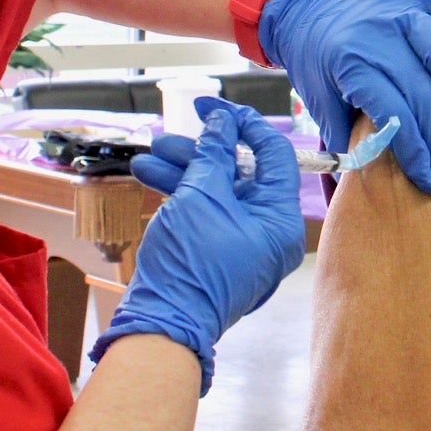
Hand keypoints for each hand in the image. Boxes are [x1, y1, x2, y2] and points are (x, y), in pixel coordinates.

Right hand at [90, 99, 305, 392]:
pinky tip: (149, 174)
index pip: (275, 155)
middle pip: (241, 172)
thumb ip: (215, 153)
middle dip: (202, 149)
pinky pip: (205, 211)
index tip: (215, 107)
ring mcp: (243, 243)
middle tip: (171, 132)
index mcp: (281, 219)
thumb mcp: (202, 195)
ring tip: (149, 154)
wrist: (163, 323)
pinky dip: (181, 192)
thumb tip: (223, 124)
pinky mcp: (217, 252)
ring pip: (217, 190)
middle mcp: (269, 232)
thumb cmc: (191, 263)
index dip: (244, 124)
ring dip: (183, 168)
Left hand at [259, 0, 430, 193]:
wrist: (310, 4)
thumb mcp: (320, 100)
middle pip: (421, 90)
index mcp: (350, 63)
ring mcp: (401, 10)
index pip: (393, 114)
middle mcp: (378, 35)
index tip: (430, 177)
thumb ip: (348, 135)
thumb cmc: (318, 61)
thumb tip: (379, 171)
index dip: (415, 149)